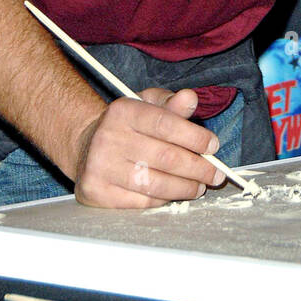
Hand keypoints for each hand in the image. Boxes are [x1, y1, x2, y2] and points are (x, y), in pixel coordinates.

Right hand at [73, 87, 223, 208]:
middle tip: (215, 174)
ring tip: (199, 187)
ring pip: (155, 183)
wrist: (85, 147)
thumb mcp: (146, 106)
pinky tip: (173, 194)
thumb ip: (171, 104)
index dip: (195, 137)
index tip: (213, 147)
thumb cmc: (126, 127)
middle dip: (198, 168)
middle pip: (165, 157)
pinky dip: (163, 200)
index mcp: (123, 111)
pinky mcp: (96, 191)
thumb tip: (191, 99)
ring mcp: (100, 166)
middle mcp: (109, 137)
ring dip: (184, 188)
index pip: (166, 124)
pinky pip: (141, 201)